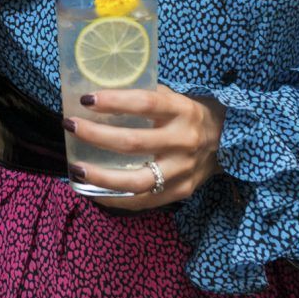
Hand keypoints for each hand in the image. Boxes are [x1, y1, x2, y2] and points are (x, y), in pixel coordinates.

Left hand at [64, 85, 225, 210]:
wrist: (228, 142)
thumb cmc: (190, 115)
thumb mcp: (174, 99)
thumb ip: (145, 97)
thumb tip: (100, 96)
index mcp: (181, 110)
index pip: (145, 103)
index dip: (114, 101)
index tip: (86, 99)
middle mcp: (183, 141)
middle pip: (133, 143)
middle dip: (96, 136)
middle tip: (70, 125)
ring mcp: (183, 170)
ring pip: (137, 180)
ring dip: (101, 177)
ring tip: (75, 168)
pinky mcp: (180, 191)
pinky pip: (143, 200)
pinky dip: (115, 198)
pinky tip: (93, 192)